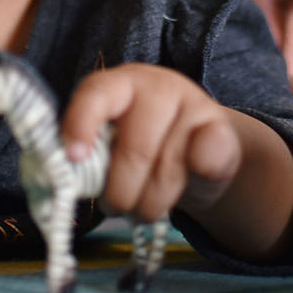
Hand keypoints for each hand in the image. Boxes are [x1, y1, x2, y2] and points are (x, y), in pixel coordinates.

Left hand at [61, 65, 244, 222]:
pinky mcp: (220, 128)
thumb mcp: (110, 147)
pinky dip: (194, 180)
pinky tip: (189, 180)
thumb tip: (72, 170)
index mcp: (118, 85)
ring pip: (166, 169)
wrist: (198, 152)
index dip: (81, 125)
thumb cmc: (141, 149)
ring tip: (145, 206)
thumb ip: (90, 156)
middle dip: (121, 193)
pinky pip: (206, 160)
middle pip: (134, 149)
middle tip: (117, 207)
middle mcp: (156, 86)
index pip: (95, 94)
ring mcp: (192, 103)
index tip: (75, 157)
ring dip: (151, 203)